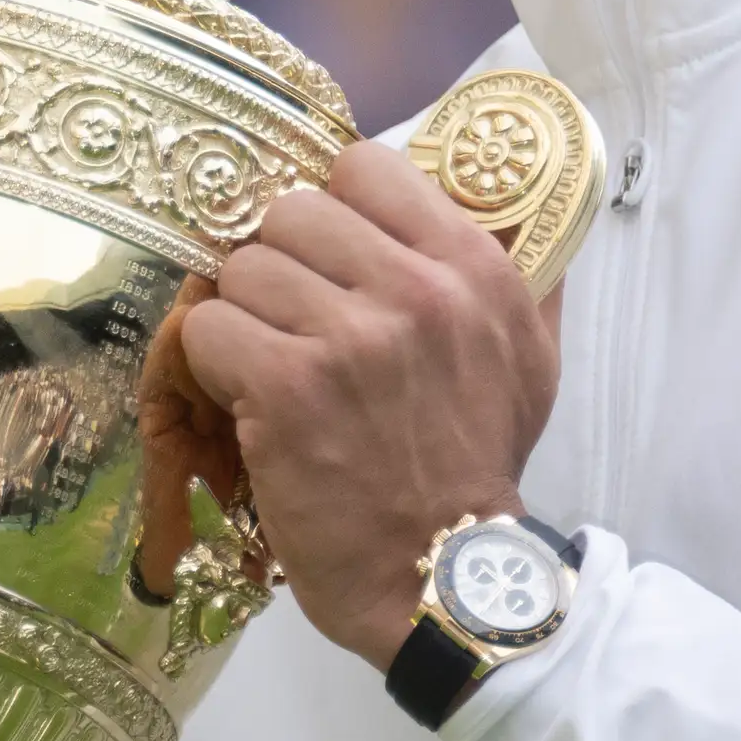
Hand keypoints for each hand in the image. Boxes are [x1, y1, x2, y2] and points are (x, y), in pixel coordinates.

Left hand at [176, 139, 557, 666]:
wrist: (442, 576)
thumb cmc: (480, 468)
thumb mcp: (532, 360)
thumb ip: (519, 276)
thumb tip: (503, 202)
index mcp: (472, 268)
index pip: (366, 164)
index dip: (335, 204)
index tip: (331, 252)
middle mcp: (414, 290)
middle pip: (291, 211)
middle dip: (282, 263)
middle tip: (294, 318)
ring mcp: (347, 337)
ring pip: (241, 267)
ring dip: (245, 317)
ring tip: (272, 365)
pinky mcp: (285, 387)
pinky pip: (209, 327)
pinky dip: (214, 364)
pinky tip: (250, 400)